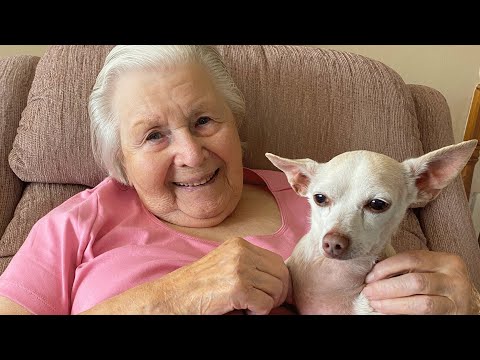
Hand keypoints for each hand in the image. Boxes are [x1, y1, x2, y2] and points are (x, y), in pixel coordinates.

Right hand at [162, 237, 289, 314]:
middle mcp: (241, 252)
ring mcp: (239, 268)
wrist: (173, 297)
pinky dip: (258, 313)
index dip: (279, 281)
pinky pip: (266, 304)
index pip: (277, 261)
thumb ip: (250, 265)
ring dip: (266, 304)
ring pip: (276, 290)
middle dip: (278, 294)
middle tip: (262, 305)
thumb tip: (282, 280)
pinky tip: (241, 310)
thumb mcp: (226, 265)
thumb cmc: (198, 287)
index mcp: (239, 244)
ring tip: (246, 306)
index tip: (272, 295)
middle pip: (281, 274)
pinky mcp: (238, 287)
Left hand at [361, 250, 479, 314]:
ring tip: (376, 304)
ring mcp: (456, 299)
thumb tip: (374, 273)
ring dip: (393, 304)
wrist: (467, 301)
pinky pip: (425, 315)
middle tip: (369, 292)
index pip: (411, 258)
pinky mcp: (452, 315)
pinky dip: (404, 313)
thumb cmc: (439, 281)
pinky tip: (390, 312)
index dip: (387, 267)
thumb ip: (408, 267)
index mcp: (446, 260)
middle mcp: (454, 278)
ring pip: (421, 303)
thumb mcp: (429, 268)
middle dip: (387, 287)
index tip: (370, 276)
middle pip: (415, 281)